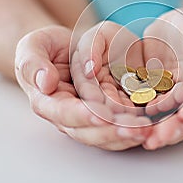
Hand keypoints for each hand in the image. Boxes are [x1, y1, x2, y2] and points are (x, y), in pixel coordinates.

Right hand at [15, 25, 150, 150]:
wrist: (63, 50)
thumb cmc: (47, 47)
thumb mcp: (34, 46)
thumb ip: (33, 62)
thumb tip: (45, 82)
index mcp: (47, 101)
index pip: (64, 113)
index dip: (81, 115)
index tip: (99, 114)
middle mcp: (67, 116)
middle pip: (88, 131)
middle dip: (111, 131)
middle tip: (134, 129)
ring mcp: (85, 119)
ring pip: (104, 136)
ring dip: (125, 136)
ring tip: (146, 130)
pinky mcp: (103, 116)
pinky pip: (116, 129)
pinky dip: (132, 130)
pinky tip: (149, 127)